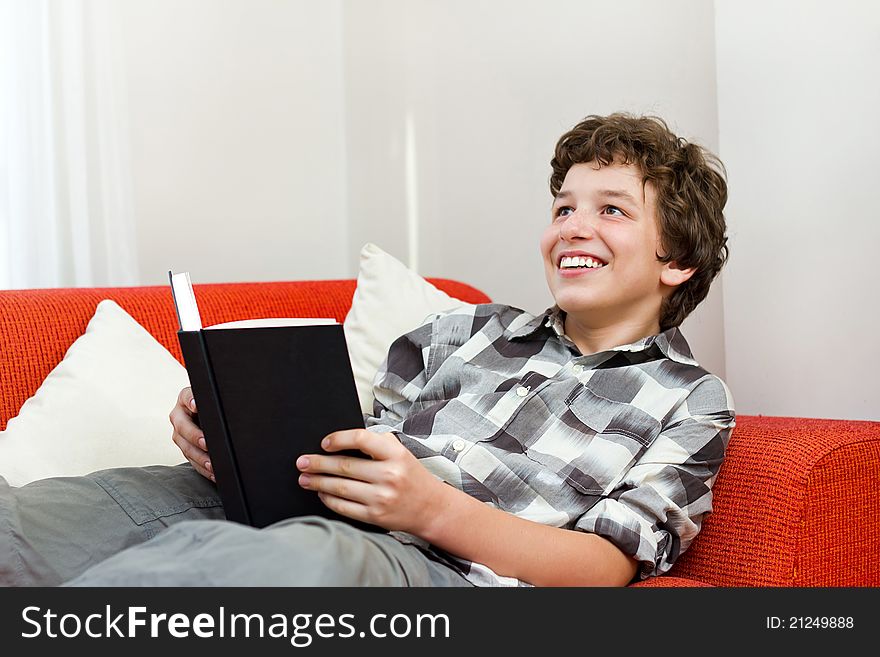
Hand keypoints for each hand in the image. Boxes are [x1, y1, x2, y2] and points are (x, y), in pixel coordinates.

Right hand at [169, 386, 213, 480]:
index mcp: (185, 398)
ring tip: (212, 464)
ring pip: (186, 447)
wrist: (209, 416)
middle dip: (195, 436)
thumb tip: (230, 401)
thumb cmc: (214, 406)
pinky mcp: (185, 449)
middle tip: (206, 443)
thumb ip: (217, 400)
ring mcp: (180, 434)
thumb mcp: (214, 401)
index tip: (196, 405)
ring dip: (200, 458)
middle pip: (183, 427)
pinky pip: (192, 461)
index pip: (186, 397)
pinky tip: (213, 473)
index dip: (191, 401)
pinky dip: (203, 468)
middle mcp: (179, 416)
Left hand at [296, 430, 446, 534]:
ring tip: (304, 478)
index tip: (325, 442)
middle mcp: (389, 475)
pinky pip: (344, 507)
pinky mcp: (375, 516)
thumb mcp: (401, 453)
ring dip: (317, 482)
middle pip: (344, 466)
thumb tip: (342, 441)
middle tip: (301, 462)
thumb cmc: (411, 476)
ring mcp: (381, 497)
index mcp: (395, 454)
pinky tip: (321, 493)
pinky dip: (328, 499)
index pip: (361, 439)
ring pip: (340, 487)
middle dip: (318, 463)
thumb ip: (377, 443)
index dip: (339, 439)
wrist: (430, 508)